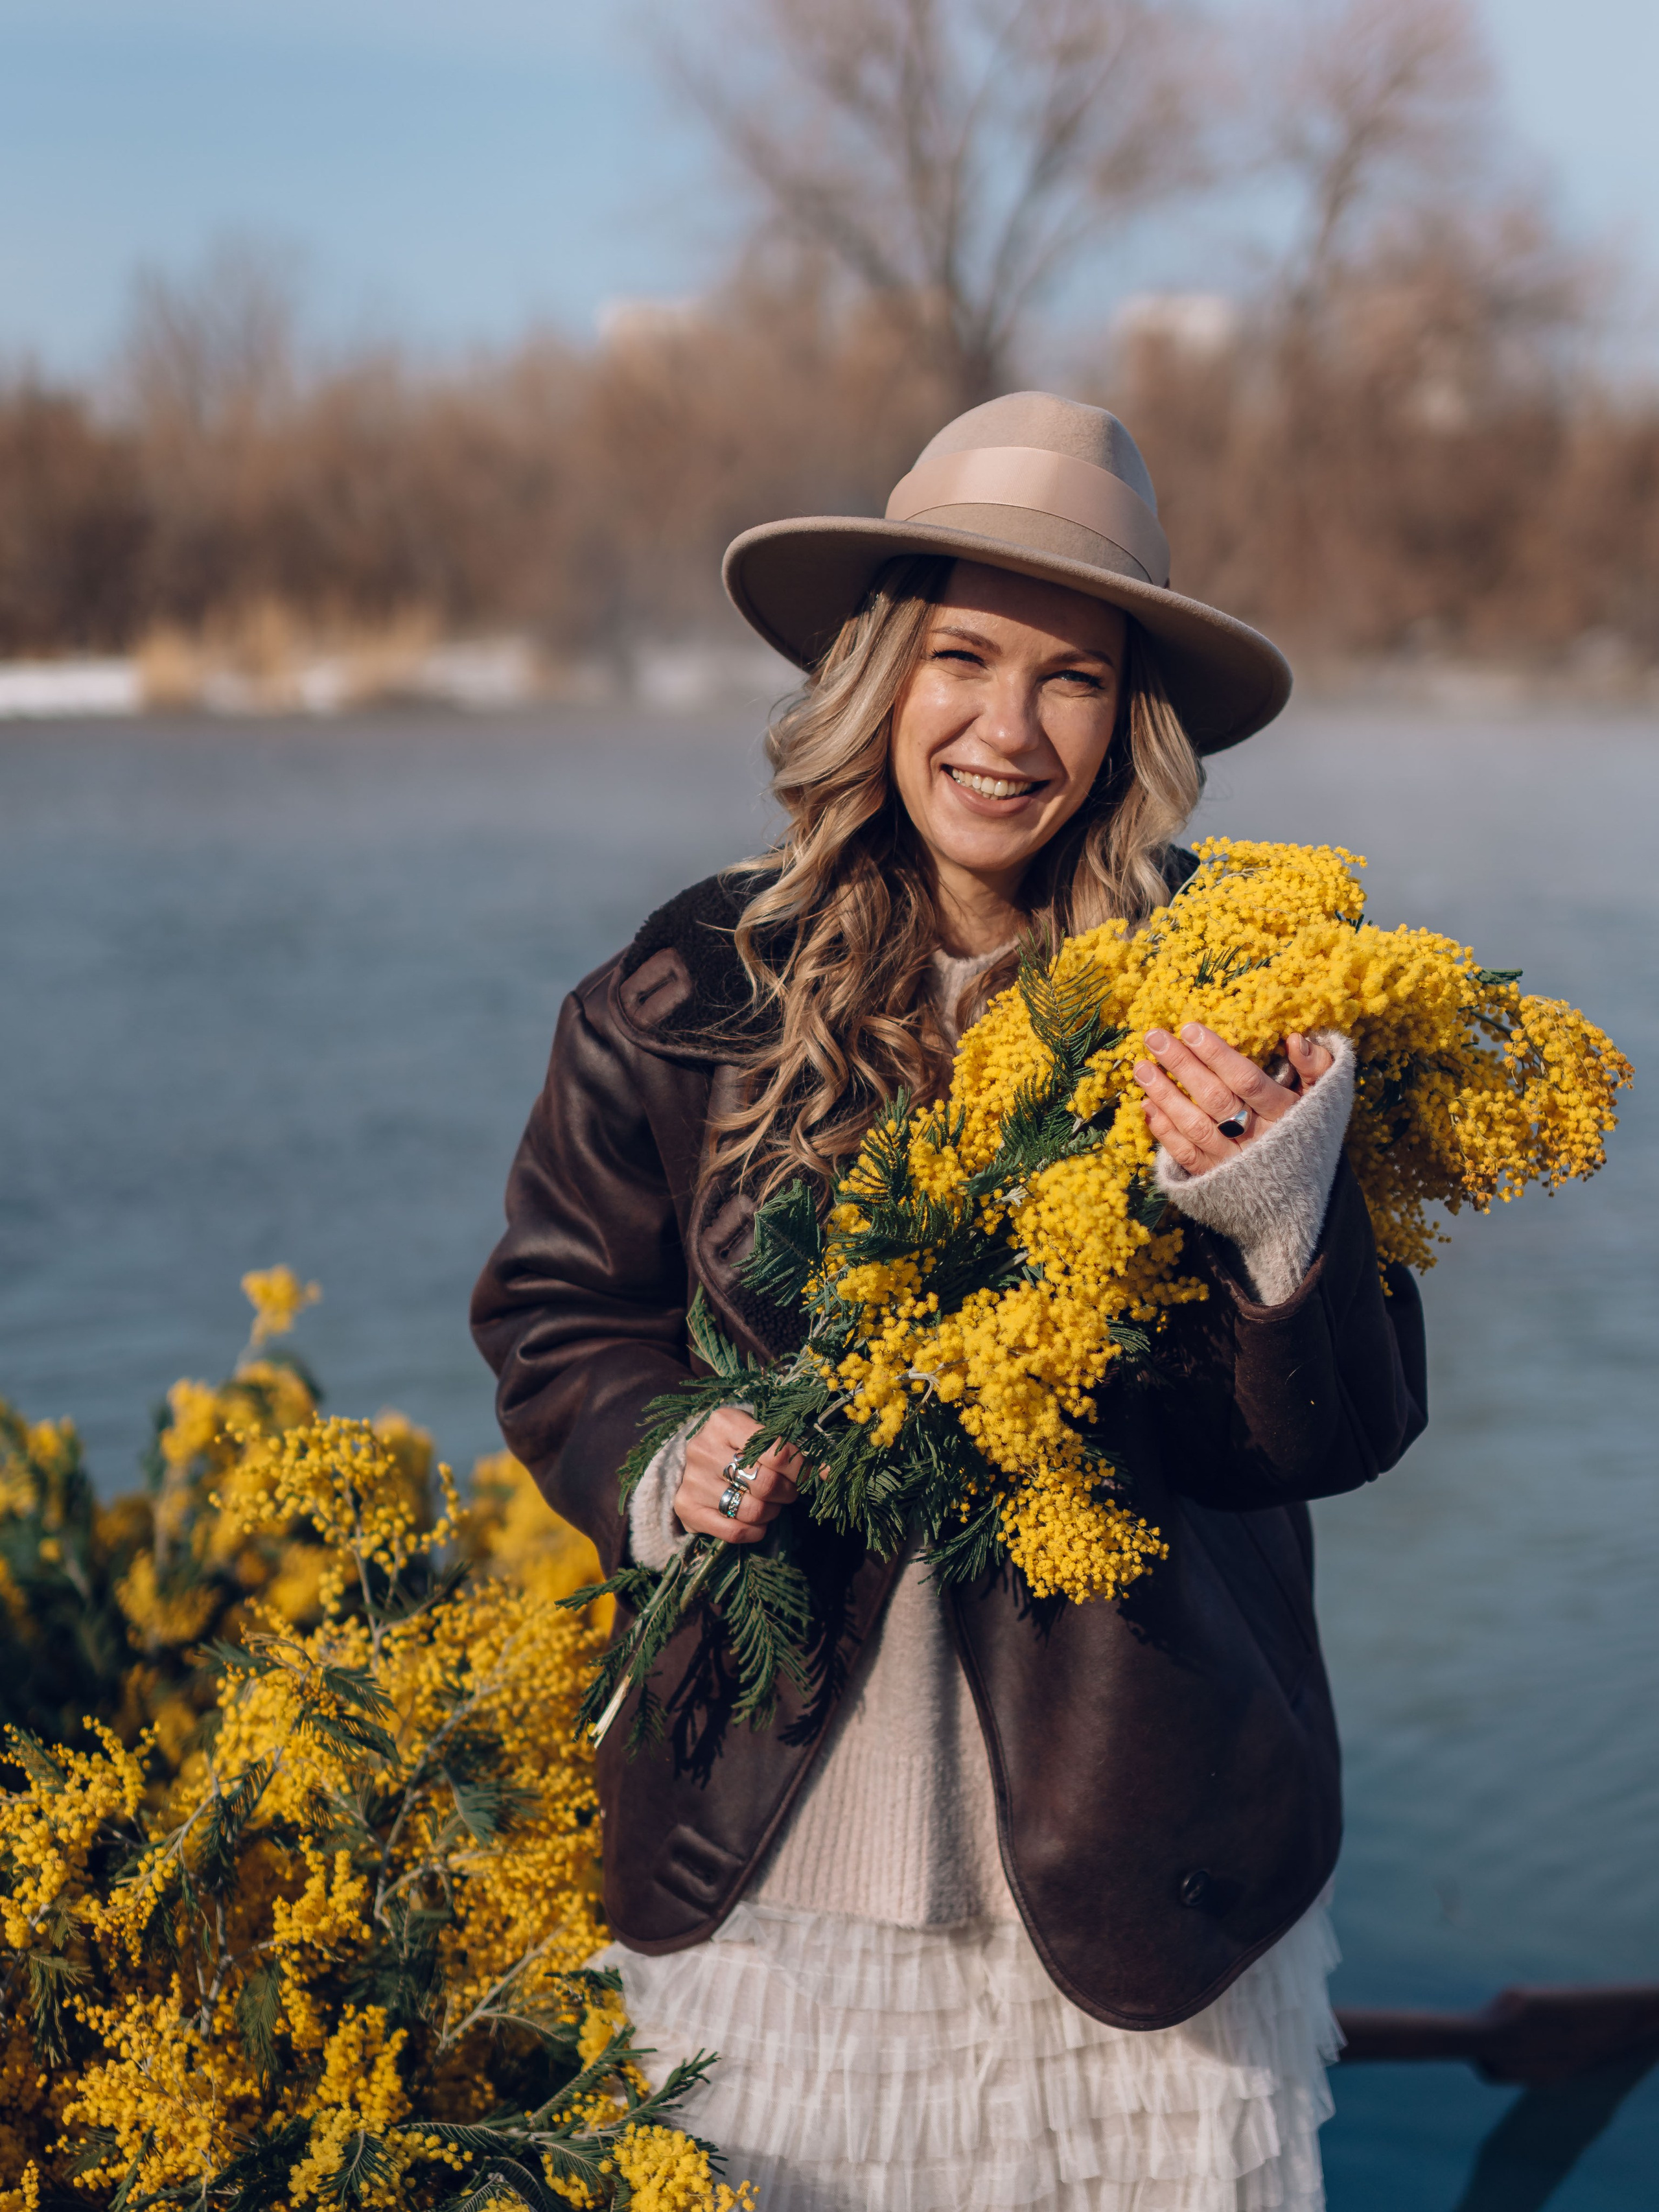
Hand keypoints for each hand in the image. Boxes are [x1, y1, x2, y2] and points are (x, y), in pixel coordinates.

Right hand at [674, 1404, 803, 1545]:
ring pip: (752, 1510)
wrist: (691, 1461)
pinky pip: (734, 1532)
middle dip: (787, 1491)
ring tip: (770, 1503)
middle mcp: (704, 1448)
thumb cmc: (736, 1446)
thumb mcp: (759, 1435)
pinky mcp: (687, 1508)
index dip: (802, 1469)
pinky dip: (756, 1531)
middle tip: (788, 1490)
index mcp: (725, 1422)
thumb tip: (832, 1472)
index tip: (812, 1475)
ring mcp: (693, 1480)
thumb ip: (791, 1449)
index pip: (777, 1451)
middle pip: (766, 1483)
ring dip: (772, 1512)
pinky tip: (758, 1522)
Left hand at [1133, 1024, 1332, 1175]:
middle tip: (1154, 1037)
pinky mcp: (1214, 1181)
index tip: (1189, 1028)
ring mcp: (1233, 1163)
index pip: (1246, 1080)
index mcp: (1285, 1114)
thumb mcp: (1323, 1097)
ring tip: (1142, 1068)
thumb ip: (1315, 1066)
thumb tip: (1295, 1039)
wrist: (1302, 1196)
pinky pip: (1185, 1155)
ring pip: (1195, 1127)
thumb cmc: (1309, 1131)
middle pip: (1215, 1099)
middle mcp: (1257, 1140)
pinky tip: (1146, 1104)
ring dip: (1165, 1096)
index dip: (1217, 1055)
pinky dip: (1164, 1131)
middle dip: (1182, 1066)